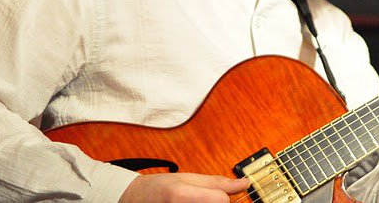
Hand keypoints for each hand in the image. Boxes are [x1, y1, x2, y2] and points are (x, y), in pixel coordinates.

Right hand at [119, 173, 249, 202]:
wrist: (134, 200)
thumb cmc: (159, 188)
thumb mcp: (187, 178)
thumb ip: (217, 183)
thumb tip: (244, 183)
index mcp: (182, 195)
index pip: (222, 200)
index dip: (223, 196)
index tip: (216, 194)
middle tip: (202, 199)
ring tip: (196, 202)